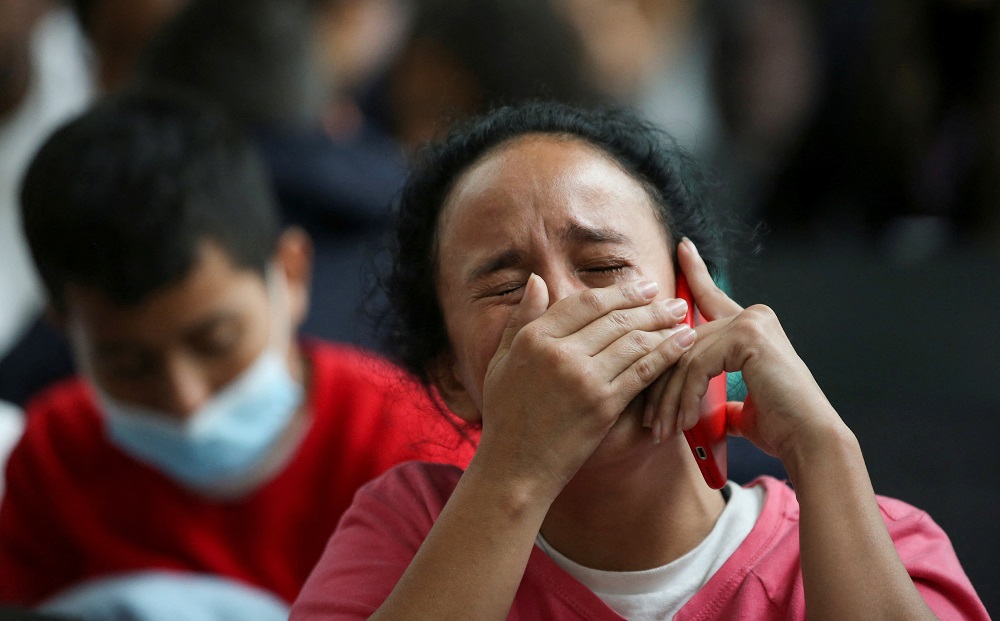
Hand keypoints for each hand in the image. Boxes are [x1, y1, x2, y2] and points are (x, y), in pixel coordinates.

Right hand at [476, 273, 696, 499]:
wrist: (515, 468)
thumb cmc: (506, 416)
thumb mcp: (501, 360)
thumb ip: (521, 318)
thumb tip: (538, 280)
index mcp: (533, 338)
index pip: (584, 302)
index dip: (618, 292)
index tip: (642, 286)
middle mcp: (558, 352)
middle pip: (614, 318)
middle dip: (649, 304)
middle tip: (671, 299)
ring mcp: (583, 378)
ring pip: (632, 340)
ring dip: (663, 325)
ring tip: (682, 318)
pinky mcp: (603, 404)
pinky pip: (642, 370)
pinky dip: (666, 353)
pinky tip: (683, 343)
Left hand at [648, 239, 844, 462]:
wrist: (809, 440)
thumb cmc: (781, 427)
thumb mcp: (742, 404)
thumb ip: (721, 394)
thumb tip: (702, 407)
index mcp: (752, 327)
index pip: (712, 297)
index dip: (695, 273)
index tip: (682, 247)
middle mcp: (753, 316)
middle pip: (685, 342)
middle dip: (661, 382)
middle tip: (649, 418)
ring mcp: (751, 322)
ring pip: (685, 356)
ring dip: (669, 399)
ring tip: (661, 429)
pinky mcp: (748, 337)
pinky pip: (696, 365)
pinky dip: (684, 397)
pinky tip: (682, 421)